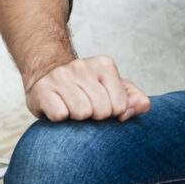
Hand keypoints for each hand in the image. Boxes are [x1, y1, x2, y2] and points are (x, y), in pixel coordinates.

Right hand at [25, 55, 151, 122]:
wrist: (46, 75)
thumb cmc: (86, 87)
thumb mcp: (113, 88)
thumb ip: (133, 98)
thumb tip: (142, 106)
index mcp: (104, 64)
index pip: (120, 105)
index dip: (113, 113)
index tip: (104, 106)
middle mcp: (82, 66)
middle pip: (101, 110)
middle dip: (95, 116)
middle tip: (87, 108)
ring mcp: (61, 76)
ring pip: (81, 113)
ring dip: (77, 117)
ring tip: (73, 107)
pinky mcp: (42, 90)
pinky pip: (60, 115)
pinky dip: (60, 118)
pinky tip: (59, 108)